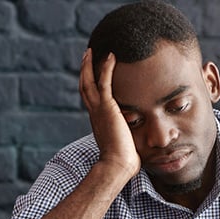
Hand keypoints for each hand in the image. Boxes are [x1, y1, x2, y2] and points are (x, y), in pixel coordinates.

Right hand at [80, 48, 140, 176]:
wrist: (117, 166)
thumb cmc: (122, 161)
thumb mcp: (123, 145)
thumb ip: (126, 138)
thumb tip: (135, 144)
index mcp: (98, 121)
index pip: (91, 99)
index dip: (89, 85)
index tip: (91, 75)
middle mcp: (94, 114)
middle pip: (84, 86)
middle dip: (85, 70)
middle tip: (87, 56)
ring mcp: (99, 110)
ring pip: (89, 82)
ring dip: (90, 65)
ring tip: (92, 51)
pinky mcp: (107, 108)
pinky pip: (104, 83)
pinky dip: (106, 68)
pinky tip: (111, 56)